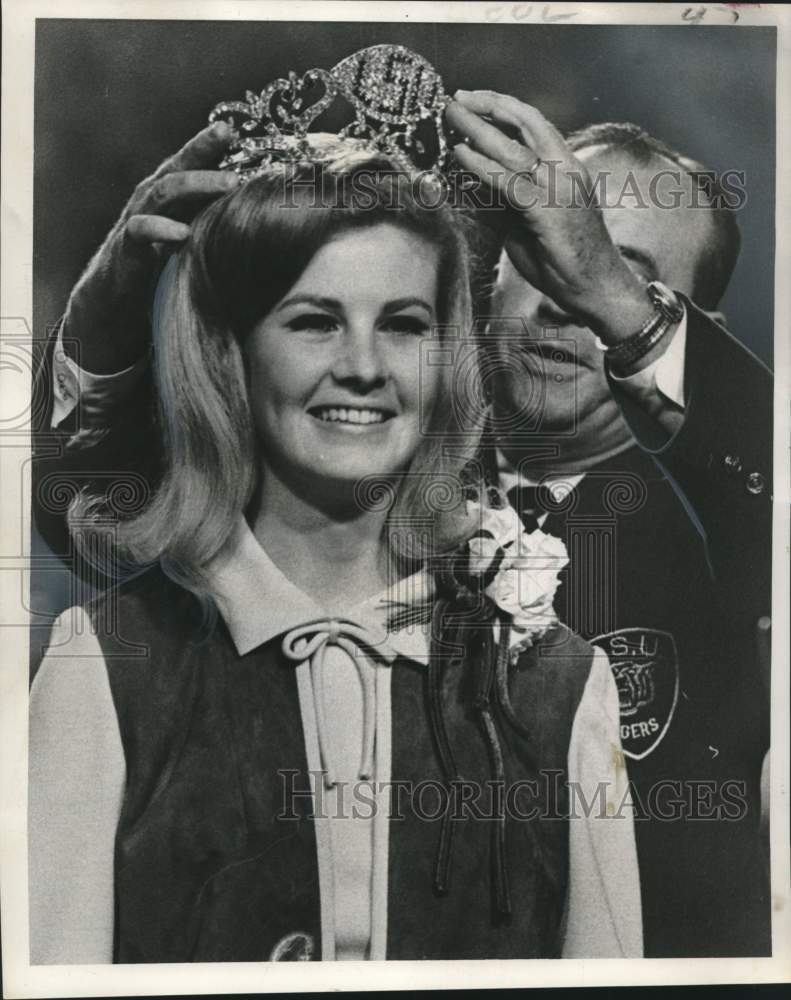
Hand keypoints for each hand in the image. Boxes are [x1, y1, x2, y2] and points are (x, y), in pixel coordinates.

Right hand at [65, 122, 239, 372]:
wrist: (118, 298)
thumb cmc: (163, 263)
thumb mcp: (193, 235)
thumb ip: (214, 217)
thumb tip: (261, 211)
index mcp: (171, 193)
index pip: (192, 160)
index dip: (210, 142)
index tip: (234, 128)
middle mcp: (153, 197)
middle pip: (179, 166)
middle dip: (207, 154)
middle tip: (242, 156)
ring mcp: (139, 218)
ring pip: (163, 190)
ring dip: (197, 184)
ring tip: (229, 184)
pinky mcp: (128, 246)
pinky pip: (142, 230)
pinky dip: (163, 229)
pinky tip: (184, 234)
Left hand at [445, 90, 651, 343]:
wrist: (598, 288)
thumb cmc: (567, 261)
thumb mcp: (533, 222)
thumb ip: (511, 201)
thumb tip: (481, 189)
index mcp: (567, 167)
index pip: (534, 125)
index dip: (503, 109)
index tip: (475, 102)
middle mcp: (567, 169)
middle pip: (526, 122)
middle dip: (489, 105)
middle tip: (458, 98)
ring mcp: (560, 187)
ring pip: (515, 147)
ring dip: (478, 129)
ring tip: (453, 116)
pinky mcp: (549, 210)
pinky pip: (510, 182)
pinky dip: (482, 166)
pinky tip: (462, 156)